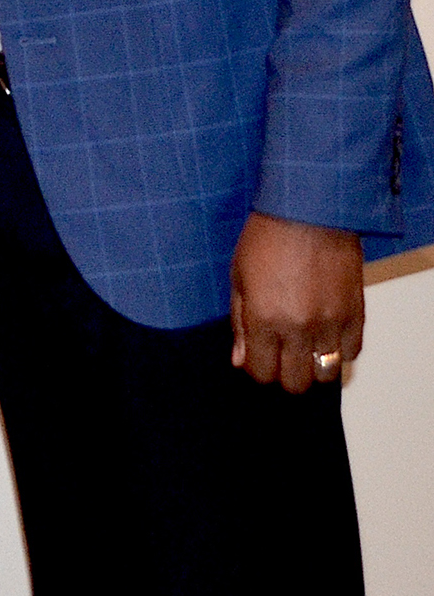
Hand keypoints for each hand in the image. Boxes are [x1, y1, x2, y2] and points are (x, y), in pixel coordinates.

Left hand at [230, 213, 363, 392]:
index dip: (257, 368)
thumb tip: (241, 359)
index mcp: (264, 319)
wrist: (309, 212)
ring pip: (325, 375)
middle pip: (295, 382)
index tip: (257, 355)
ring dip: (312, 366)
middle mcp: (299, 328)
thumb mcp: (239, 278)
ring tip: (304, 347)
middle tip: (280, 354)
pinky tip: (325, 334)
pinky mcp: (356, 315)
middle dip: (284, 373)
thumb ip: (240, 324)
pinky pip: (350, 353)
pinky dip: (338, 351)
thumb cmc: (267, 239)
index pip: (262, 372)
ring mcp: (331, 324)